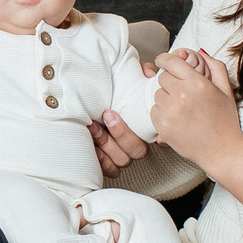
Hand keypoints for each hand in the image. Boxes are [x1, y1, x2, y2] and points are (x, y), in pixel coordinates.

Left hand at [89, 56, 157, 172]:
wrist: (87, 102)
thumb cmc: (110, 92)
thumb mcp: (123, 80)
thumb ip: (139, 74)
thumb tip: (147, 71)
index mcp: (144, 126)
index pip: (156, 135)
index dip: (152, 132)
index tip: (129, 116)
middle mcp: (135, 144)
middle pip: (137, 150)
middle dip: (122, 133)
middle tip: (107, 114)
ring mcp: (121, 155)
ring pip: (123, 160)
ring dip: (107, 143)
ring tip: (93, 126)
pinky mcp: (108, 164)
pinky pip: (110, 170)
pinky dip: (102, 161)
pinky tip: (91, 146)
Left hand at [151, 49, 242, 173]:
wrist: (223, 151)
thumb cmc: (226, 121)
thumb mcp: (226, 90)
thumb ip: (215, 67)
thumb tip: (200, 51)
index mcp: (197, 83)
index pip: (171, 62)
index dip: (165, 59)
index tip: (163, 61)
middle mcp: (181, 96)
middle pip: (163, 78)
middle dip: (171, 83)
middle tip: (183, 93)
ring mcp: (170, 112)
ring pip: (157, 94)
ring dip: (166, 98)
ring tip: (182, 108)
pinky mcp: (162, 127)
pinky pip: (153, 111)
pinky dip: (162, 113)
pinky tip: (177, 119)